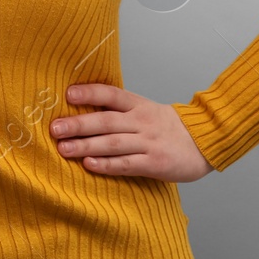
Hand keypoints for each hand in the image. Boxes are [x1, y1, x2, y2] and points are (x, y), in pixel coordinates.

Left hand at [49, 84, 212, 182]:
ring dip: (86, 146)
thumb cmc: (167, 127)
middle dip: (78, 124)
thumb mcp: (146, 110)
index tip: (68, 94)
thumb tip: (83, 108)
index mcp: (138, 105)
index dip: (90, 93)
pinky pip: (126, 164)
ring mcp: (148, 143)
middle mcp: (142, 121)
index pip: (111, 95)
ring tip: (63, 148)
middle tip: (55, 128)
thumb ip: (119, 110)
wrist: (203, 142)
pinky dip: (106, 165)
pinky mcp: (154, 163)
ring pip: (112, 143)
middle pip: (107, 121)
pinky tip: (89, 165)